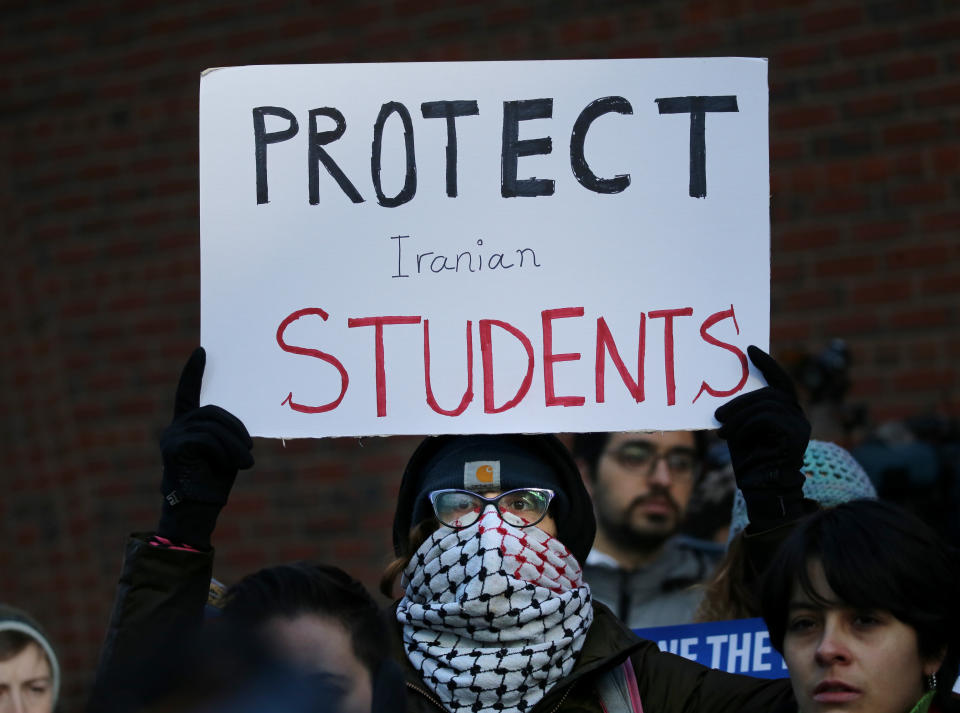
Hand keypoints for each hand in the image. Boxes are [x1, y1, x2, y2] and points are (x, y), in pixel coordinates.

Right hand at [158, 348, 253, 546]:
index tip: (202, 351)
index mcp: (188, 425)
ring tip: (245, 463)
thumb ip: (225, 431)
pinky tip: (230, 466)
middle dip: (236, 429)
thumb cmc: (214, 482)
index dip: (193, 372)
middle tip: (249, 450)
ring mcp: (171, 436)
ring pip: (213, 425)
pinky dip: (224, 451)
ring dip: (235, 444)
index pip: (189, 392)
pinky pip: (207, 439)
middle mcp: (176, 427)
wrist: (198, 509)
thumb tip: (240, 420)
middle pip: (213, 411)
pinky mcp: (173, 447)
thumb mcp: (226, 450)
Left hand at [715, 345, 809, 526]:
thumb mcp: (741, 429)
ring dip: (738, 416)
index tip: (749, 349)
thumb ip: (742, 411)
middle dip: (739, 401)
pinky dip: (745, 426)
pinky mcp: (797, 435)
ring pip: (766, 404)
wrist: (760, 488)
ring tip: (721, 431)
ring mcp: (800, 425)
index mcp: (785, 411)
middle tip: (717, 414)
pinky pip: (767, 418)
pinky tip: (732, 438)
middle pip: (769, 393)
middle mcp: (797, 415)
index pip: (779, 380)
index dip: (767, 363)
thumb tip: (724, 396)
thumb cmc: (749, 460)